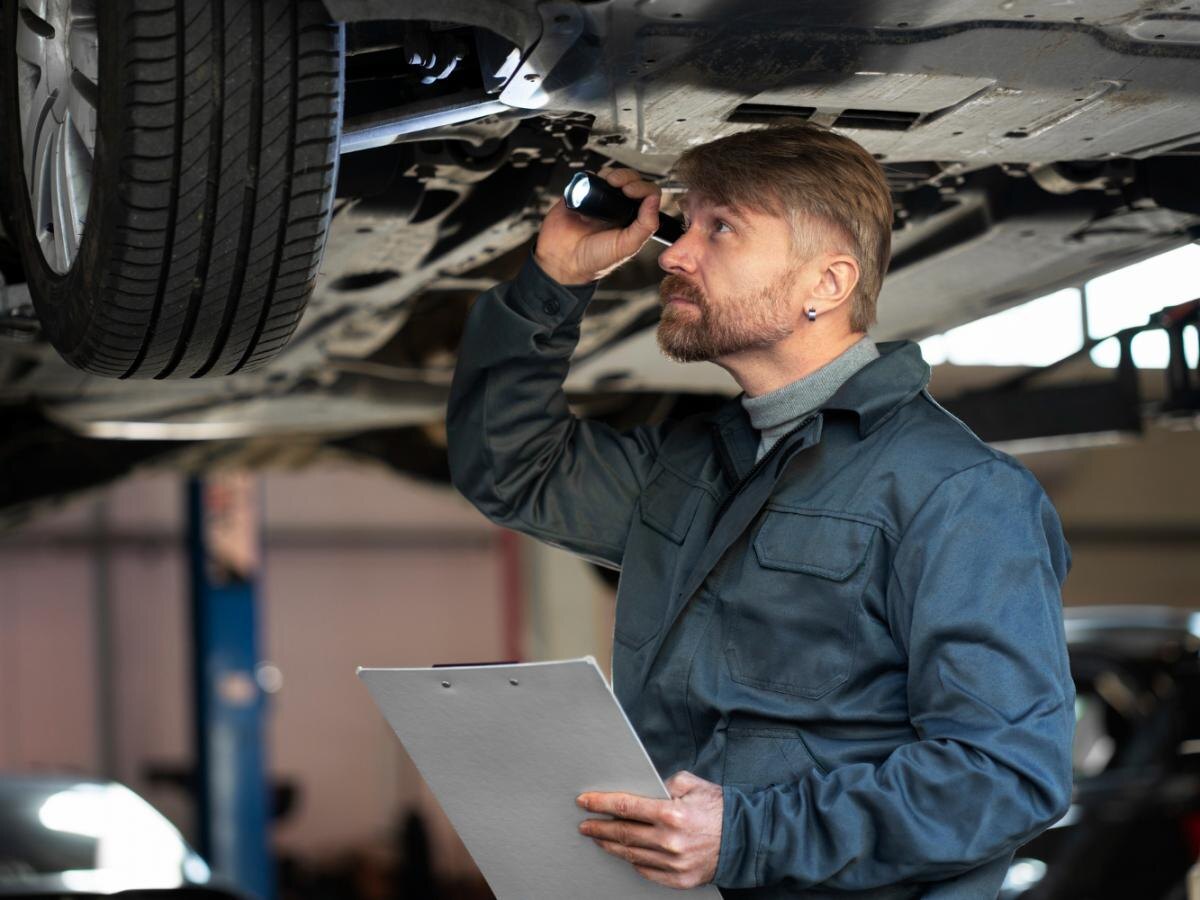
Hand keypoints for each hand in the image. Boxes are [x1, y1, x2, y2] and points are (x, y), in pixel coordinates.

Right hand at [534, 167, 661, 285]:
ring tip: (607, 183)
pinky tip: (590, 190)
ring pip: (612, 175)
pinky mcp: (582, 194)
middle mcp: (618, 208)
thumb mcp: (627, 246)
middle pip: (631, 180)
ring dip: (612, 174)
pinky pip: (589, 178)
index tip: (631, 192)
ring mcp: (600, 200)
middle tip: (619, 184)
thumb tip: (654, 200)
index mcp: (632, 219)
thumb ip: (645, 225)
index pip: (647, 195)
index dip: (643, 188)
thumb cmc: (594, 259)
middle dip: (627, 177)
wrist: (563, 260)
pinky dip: (591, 178)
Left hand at [577, 771, 722, 889]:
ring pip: (631, 855)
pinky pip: (646, 871)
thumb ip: (664, 783)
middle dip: (599, 828)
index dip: (600, 803)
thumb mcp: (692, 784)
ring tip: (599, 838)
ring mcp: (673, 864)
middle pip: (622, 834)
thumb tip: (642, 786)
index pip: (625, 807)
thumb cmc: (718, 808)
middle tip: (585, 824)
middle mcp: (669, 841)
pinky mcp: (679, 880)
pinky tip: (625, 853)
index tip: (584, 802)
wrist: (746, 839)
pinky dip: (633, 861)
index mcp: (671, 814)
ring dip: (610, 846)